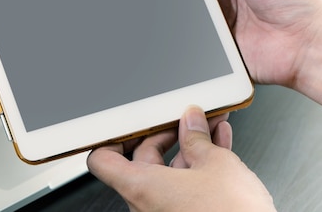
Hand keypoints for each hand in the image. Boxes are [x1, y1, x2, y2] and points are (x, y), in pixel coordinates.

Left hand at [87, 106, 275, 211]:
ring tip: (210, 127)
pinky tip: (219, 146)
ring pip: (170, 173)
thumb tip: (192, 122)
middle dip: (168, 134)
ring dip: (190, 147)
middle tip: (186, 118)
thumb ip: (198, 137)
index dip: (112, 138)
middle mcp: (146, 205)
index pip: (102, 160)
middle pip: (142, 160)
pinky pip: (185, 187)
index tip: (128, 124)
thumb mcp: (216, 163)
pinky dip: (199, 167)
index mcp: (140, 187)